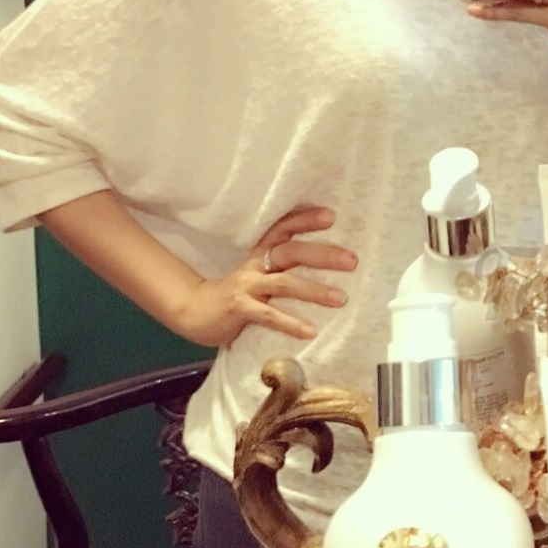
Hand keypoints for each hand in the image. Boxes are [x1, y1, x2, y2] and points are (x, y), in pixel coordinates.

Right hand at [172, 205, 356, 347]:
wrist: (196, 311)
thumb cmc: (238, 294)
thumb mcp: (261, 275)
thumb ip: (285, 269)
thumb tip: (328, 267)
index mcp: (261, 254)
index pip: (284, 228)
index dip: (305, 220)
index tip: (331, 216)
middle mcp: (255, 265)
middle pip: (291, 252)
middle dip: (323, 255)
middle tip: (352, 260)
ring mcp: (247, 286)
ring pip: (284, 283)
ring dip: (315, 290)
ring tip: (341, 298)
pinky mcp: (239, 308)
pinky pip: (268, 315)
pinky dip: (291, 323)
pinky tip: (310, 331)